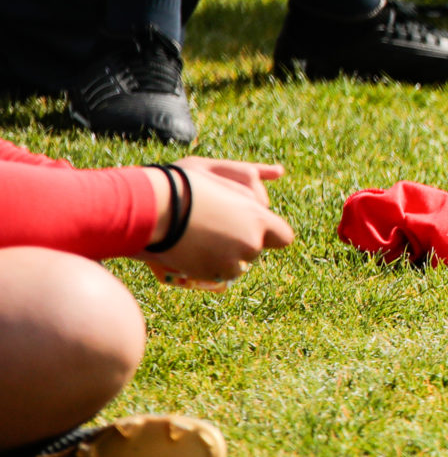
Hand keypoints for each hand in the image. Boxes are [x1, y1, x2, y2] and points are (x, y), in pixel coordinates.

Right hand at [149, 159, 290, 287]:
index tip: (256, 230)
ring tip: (201, 239)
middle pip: (255, 250)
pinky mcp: (207, 274)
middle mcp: (250, 243)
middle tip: (217, 229)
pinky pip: (215, 274)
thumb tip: (275, 182)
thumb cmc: (187, 187)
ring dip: (225, 258)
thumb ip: (250, 194)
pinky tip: (191, 250)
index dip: (270, 235)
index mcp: (258, 219)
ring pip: (236, 266)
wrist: (154, 208)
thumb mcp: (226, 182)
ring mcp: (229, 261)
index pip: (284, 237)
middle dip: (242, 244)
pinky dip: (207, 266)